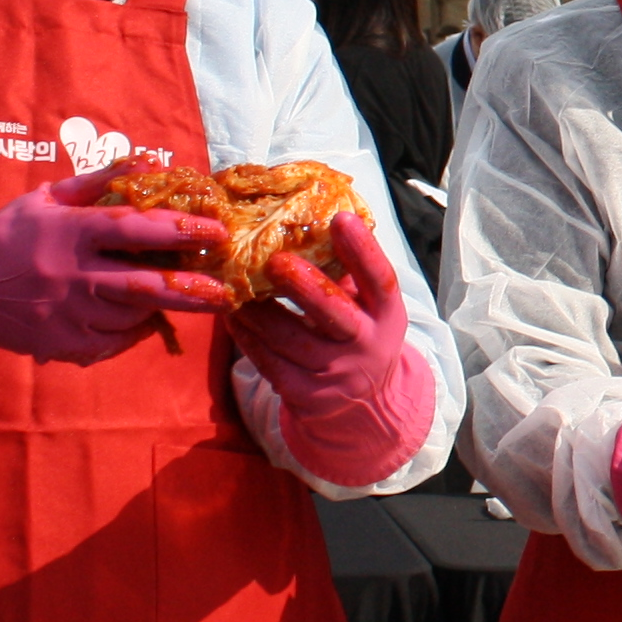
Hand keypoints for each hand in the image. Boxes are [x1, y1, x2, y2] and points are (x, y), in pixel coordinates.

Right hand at [0, 168, 233, 362]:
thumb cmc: (13, 233)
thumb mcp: (51, 198)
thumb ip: (102, 181)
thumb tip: (150, 163)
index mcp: (71, 232)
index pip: (133, 230)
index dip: (179, 229)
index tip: (216, 230)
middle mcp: (70, 275)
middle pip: (142, 286)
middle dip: (190, 288)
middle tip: (225, 291)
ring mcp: (65, 314)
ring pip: (130, 315)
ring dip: (162, 306)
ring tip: (190, 296)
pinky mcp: (59, 344)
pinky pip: (112, 343)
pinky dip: (133, 332)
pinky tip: (143, 318)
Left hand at [229, 214, 433, 488]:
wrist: (366, 405)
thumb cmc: (360, 334)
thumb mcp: (370, 308)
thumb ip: (350, 273)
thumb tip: (318, 216)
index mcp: (388, 315)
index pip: (379, 279)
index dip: (362, 250)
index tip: (341, 219)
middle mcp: (366, 344)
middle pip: (333, 313)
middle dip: (304, 286)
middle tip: (275, 260)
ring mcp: (335, 373)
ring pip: (288, 337)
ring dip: (258, 310)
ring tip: (235, 285)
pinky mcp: (305, 394)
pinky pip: (268, 361)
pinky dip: (246, 337)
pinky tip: (233, 317)